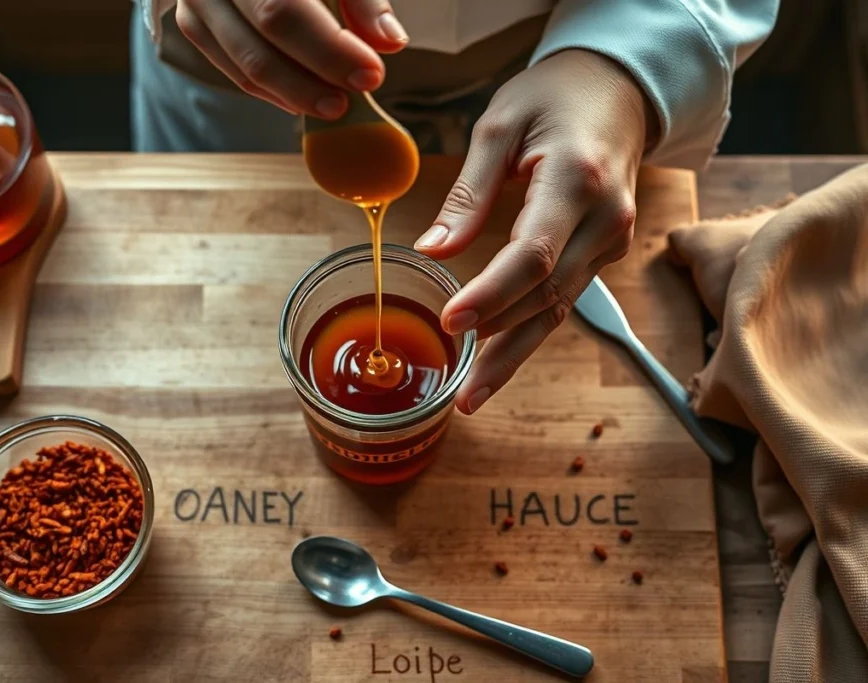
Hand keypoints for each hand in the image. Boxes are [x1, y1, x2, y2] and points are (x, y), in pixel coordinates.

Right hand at [175, 0, 407, 116]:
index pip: (284, 9)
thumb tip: (390, 42)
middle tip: (347, 103)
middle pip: (261, 44)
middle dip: (310, 82)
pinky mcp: (192, 20)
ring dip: (293, 95)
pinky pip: (231, 69)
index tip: (370, 75)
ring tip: (333, 105)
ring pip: (244, 64)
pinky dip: (271, 91)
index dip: (329, 49)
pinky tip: (303, 99)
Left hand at [414, 49, 656, 414]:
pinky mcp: (605, 251)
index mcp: (576, 180)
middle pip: (548, 295)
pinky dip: (528, 330)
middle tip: (458, 389)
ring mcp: (612, 239)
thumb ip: (467, 194)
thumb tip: (432, 252)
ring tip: (473, 396)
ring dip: (514, 354)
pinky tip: (497, 359)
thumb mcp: (498, 127)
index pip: (533, 254)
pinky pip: (564, 297)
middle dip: (500, 345)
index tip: (450, 322)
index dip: (491, 294)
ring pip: (558, 309)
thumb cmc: (553, 99)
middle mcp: (605, 218)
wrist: (617, 91)